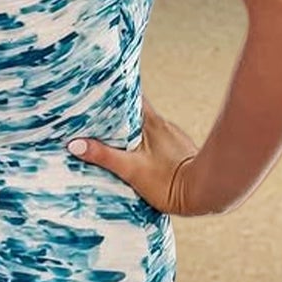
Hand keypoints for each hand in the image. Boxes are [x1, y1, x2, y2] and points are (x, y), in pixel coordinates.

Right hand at [67, 99, 205, 214]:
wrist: (207, 193)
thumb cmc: (169, 182)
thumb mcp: (131, 169)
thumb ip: (104, 156)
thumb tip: (74, 144)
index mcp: (150, 122)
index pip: (130, 96)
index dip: (114, 91)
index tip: (98, 88)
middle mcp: (163, 125)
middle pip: (136, 112)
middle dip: (117, 113)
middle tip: (96, 115)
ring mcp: (173, 137)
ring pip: (146, 127)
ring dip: (131, 129)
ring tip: (111, 136)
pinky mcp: (180, 151)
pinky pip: (157, 141)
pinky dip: (145, 143)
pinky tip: (137, 155)